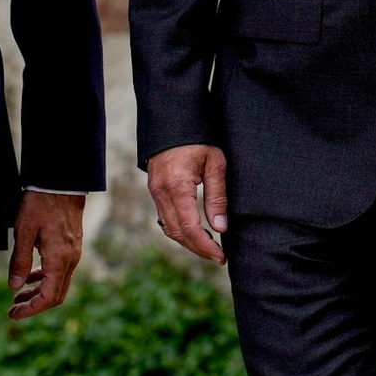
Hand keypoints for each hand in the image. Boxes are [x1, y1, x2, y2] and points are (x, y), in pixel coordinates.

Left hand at [7, 191, 84, 319]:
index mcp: (59, 259)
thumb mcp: (24, 230)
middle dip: (34, 305)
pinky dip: (46, 278)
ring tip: (19, 295)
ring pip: (59, 283)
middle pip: (56, 295)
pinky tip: (31, 274)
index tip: (14, 314)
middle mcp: (70, 259)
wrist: (62, 180)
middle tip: (13, 310)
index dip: (31, 310)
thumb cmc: (41, 202)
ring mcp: (73, 252)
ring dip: (39, 292)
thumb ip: (20, 260)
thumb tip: (14, 287)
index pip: (48, 297)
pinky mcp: (72, 244)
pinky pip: (61, 270)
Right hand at [147, 144, 227, 264]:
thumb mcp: (215, 163)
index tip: (220, 257)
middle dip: (197, 248)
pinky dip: (179, 229)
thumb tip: (221, 228)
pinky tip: (194, 232)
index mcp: (177, 185)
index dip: (205, 246)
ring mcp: (155, 190)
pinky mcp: (154, 188)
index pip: (189, 227)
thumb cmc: (198, 138)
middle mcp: (161, 191)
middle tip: (218, 257)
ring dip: (187, 241)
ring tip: (209, 247)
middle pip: (177, 232)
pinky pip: (164, 217)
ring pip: (168, 227)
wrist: (173, 118)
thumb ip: (217, 196)